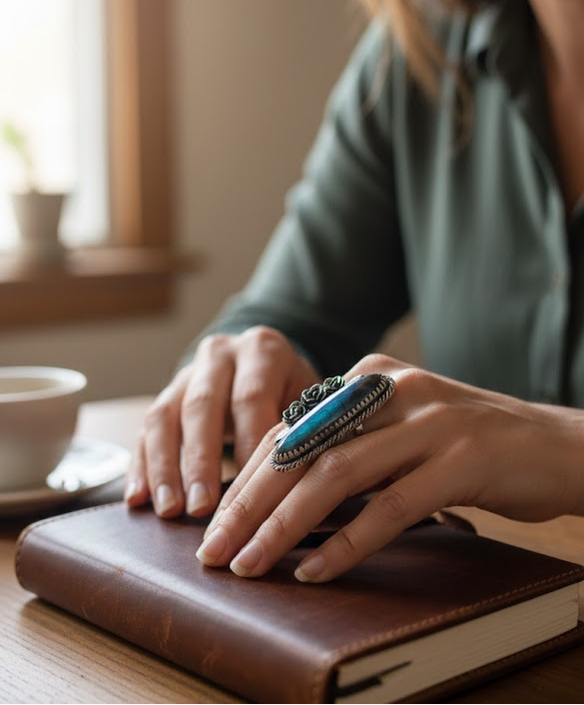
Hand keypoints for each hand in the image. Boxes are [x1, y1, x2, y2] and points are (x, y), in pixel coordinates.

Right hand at [124, 326, 319, 517]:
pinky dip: (140, 466)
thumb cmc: (297, 392)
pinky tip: (138, 499)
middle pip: (202, 405)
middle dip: (200, 461)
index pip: (251, 397)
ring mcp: (187, 373)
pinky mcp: (165, 395)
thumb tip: (312, 492)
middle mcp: (220, 354)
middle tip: (201, 508)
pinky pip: (144, 430)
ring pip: (165, 416)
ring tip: (169, 510)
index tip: (252, 492)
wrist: (266, 361)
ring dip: (164, 467)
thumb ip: (309, 431)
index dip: (248, 445)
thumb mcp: (312, 398)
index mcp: (262, 350)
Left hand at [194, 353, 583, 581]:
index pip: (289, 427)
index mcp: (370, 378)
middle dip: (249, 503)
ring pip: (336, 475)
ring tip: (250, 564)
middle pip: (301, 448)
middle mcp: (393, 391)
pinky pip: (389, 507)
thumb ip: (351, 444)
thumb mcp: (401, 430)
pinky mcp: (461, 461)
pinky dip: (347, 542)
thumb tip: (282, 495)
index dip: (246, 476)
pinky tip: (316, 571)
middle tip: (215, 549)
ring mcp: (428, 423)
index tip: (217, 520)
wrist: (552, 444)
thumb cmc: (468, 443)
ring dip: (284, 526)